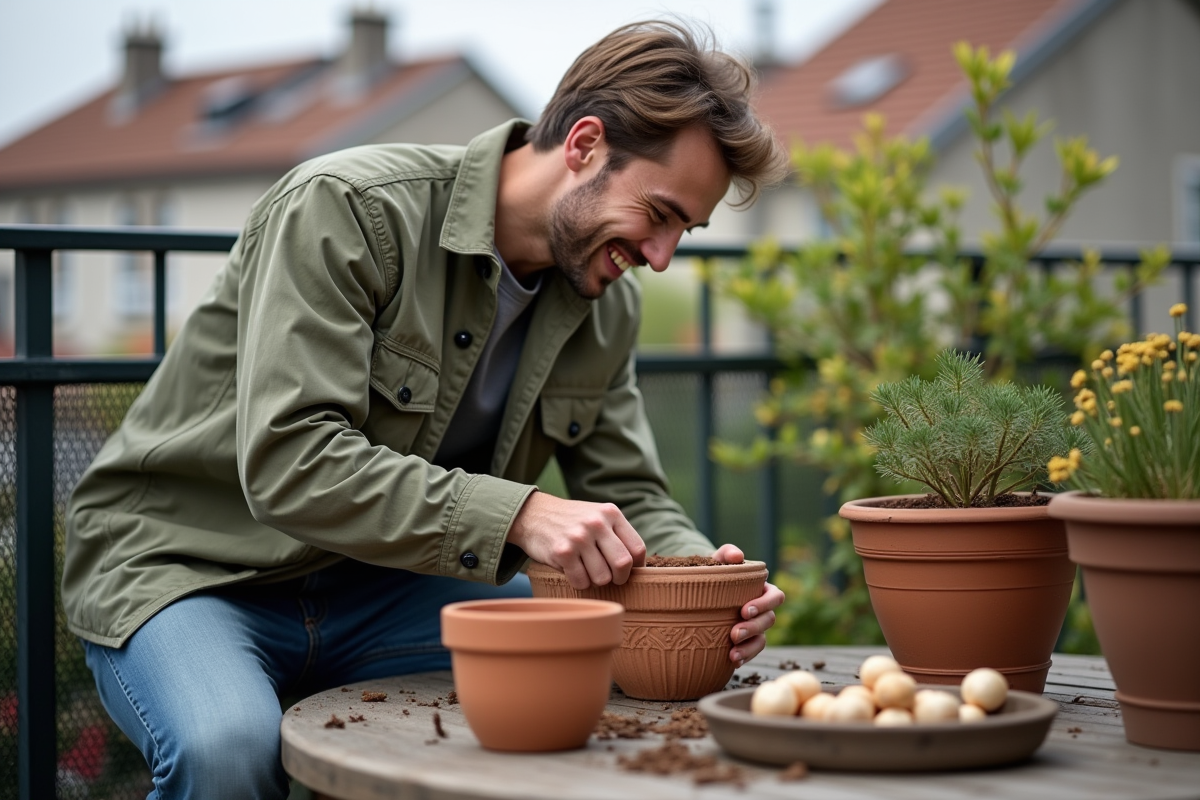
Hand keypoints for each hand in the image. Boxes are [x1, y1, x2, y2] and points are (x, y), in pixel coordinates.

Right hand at [507, 492, 645, 589]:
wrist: (533, 514)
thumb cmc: (571, 521)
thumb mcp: (597, 515)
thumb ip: (616, 534)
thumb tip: (638, 567)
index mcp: (611, 513)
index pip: (637, 549)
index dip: (637, 567)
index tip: (629, 572)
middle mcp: (597, 523)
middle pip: (623, 565)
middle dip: (619, 578)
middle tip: (612, 579)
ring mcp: (579, 537)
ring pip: (602, 577)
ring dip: (596, 581)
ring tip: (587, 570)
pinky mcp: (562, 551)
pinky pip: (581, 582)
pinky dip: (579, 583)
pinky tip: (572, 570)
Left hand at [714, 544, 784, 666]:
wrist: (698, 590)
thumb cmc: (713, 571)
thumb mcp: (717, 560)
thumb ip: (726, 553)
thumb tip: (737, 556)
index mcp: (761, 588)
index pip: (775, 596)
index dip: (764, 604)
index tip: (744, 610)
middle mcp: (762, 609)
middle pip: (769, 620)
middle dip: (754, 628)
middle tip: (734, 633)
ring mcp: (755, 626)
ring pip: (762, 639)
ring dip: (749, 647)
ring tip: (732, 653)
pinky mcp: (745, 640)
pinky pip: (751, 651)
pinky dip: (744, 656)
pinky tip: (732, 661)